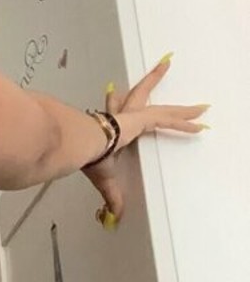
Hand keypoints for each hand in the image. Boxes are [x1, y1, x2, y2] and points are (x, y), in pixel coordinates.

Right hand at [82, 56, 209, 222]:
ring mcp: (134, 116)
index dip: (115, 104)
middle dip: (151, 82)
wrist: (82, 143)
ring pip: (163, 110)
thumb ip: (112, 195)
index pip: (116, 112)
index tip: (114, 94)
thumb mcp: (103, 179)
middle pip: (140, 96)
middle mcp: (122, 116)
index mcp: (108, 128)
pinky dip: (185, 121)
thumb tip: (113, 215)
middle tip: (163, 66)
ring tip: (200, 106)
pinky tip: (200, 118)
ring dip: (182, 109)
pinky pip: (170, 119)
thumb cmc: (86, 156)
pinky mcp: (143, 119)